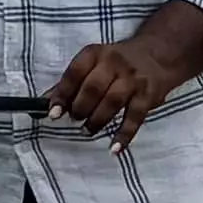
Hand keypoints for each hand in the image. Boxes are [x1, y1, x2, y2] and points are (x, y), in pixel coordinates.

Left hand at [48, 28, 192, 138]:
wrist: (158, 55)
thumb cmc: (116, 63)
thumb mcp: (93, 63)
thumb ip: (71, 83)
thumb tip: (45, 103)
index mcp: (95, 53)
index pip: (74, 73)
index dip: (62, 94)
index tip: (53, 113)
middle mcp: (114, 63)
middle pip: (93, 88)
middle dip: (80, 108)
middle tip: (75, 120)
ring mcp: (133, 79)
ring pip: (112, 102)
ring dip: (97, 120)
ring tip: (88, 130)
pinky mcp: (148, 96)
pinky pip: (134, 118)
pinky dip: (124, 135)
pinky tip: (114, 149)